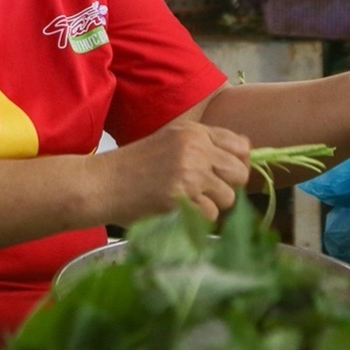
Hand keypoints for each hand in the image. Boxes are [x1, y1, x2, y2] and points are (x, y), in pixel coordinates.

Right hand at [97, 120, 251, 223]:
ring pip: (228, 197)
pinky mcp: (181, 197)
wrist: (102, 183)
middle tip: (208, 192)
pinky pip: (210, 214)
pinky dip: (198, 218)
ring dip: (213, 204)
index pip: (241, 146)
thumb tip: (247, 157)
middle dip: (229, 186)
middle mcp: (195, 148)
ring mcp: (189, 172)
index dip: (237, 164)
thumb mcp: (171, 142)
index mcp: (194, 131)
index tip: (224, 174)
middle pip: (240, 172)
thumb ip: (204, 146)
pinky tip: (179, 210)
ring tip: (189, 201)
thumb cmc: (135, 166)